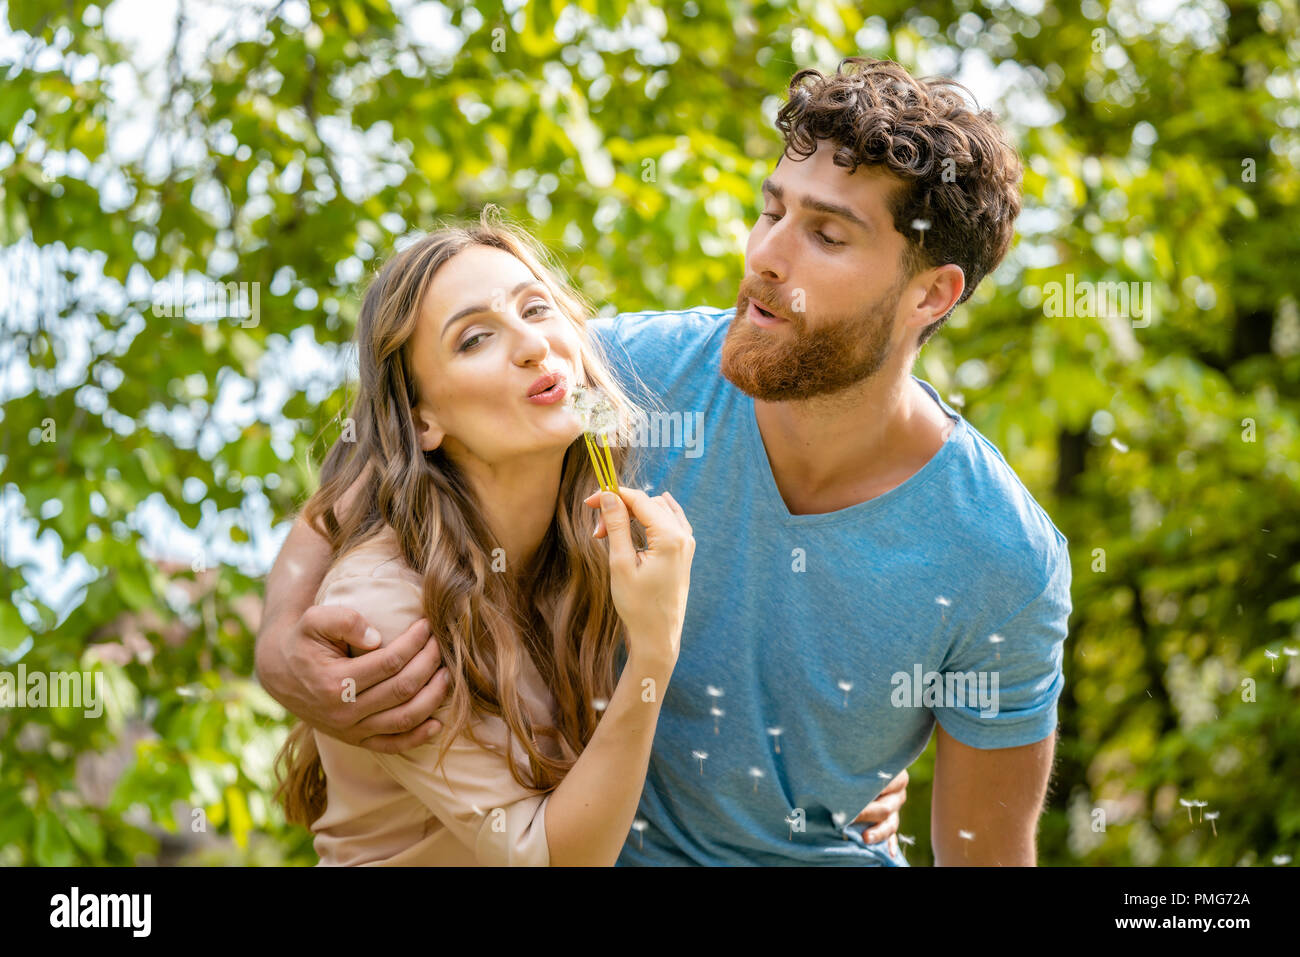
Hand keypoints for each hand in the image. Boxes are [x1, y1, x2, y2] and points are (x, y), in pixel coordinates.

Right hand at [272, 605, 450, 752]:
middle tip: (440, 644)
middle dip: (429, 663)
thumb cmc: (302, 640)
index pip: (390, 662)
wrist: (280, 671)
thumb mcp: (313, 620)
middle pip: (402, 689)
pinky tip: (437, 722)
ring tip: (446, 674)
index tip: (426, 626)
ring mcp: (350, 730)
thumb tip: (377, 636)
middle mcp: (343, 712)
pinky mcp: (356, 740)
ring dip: (432, 697)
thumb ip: (343, 620)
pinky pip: (392, 746)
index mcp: (334, 682)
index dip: (414, 643)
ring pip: (404, 719)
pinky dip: (418, 737)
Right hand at [583, 487, 693, 667]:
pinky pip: (669, 521)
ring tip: (609, 535)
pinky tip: (637, 521)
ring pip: (658, 510)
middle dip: (621, 509)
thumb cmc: (637, 605)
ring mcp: (687, 544)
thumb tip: (608, 495)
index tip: (588, 501)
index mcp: (670, 537)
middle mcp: (684, 536)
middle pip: (648, 503)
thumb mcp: (621, 563)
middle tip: (597, 532)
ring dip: (633, 515)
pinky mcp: (684, 552)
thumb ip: (616, 525)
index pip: (640, 500)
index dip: (613, 495)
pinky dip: (649, 519)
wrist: (657, 636)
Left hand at [852, 768, 907, 852]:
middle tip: (852, 815)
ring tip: (865, 838)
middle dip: (869, 812)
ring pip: (891, 824)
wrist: (856, 771)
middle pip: (888, 806)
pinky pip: (892, 836)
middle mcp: (897, 793)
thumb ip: (857, 768)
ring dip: (878, 832)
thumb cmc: (855, 764)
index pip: (892, 781)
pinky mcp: (890, 823)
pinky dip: (889, 844)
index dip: (875, 787)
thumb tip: (838, 772)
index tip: (856, 792)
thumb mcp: (859, 764)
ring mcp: (895, 810)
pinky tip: (888, 853)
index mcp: (894, 774)